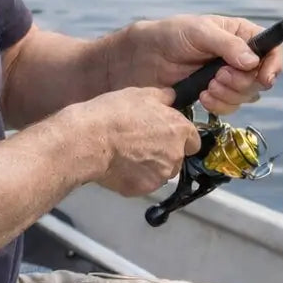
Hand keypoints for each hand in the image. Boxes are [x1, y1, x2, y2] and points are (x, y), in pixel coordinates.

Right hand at [76, 87, 200, 196]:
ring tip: (127, 152)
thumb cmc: (115, 113)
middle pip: (177, 157)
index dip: (179, 136)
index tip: (166, 133)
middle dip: (163, 151)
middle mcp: (175, 155)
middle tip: (141, 140)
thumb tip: (170, 97)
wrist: (90, 139)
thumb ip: (162, 96)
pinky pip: (143, 182)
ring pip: (160, 172)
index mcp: (179, 130)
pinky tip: (119, 163)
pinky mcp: (142, 189)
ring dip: (150, 165)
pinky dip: (134, 176)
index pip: (193, 140)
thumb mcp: (140, 94)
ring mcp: (159, 175)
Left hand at [114, 15, 282, 114]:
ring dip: (229, 95)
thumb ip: (226, 45)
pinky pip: (230, 106)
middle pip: (261, 77)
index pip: (272, 49)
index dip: (273, 64)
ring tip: (207, 87)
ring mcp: (228, 77)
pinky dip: (219, 105)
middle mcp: (239, 57)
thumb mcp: (199, 31)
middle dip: (241, 82)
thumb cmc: (170, 35)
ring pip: (247, 95)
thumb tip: (252, 61)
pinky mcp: (215, 95)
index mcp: (240, 35)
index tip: (264, 77)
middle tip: (217, 77)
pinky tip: (201, 97)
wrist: (143, 58)